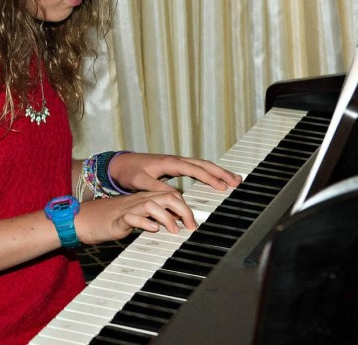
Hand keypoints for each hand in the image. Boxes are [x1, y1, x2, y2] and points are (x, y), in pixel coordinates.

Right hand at [75, 190, 197, 243]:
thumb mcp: (134, 217)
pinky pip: (132, 217)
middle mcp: (137, 201)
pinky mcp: (117, 219)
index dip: (185, 207)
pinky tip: (152, 229)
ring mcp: (127, 209)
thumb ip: (150, 218)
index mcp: (143, 198)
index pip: (169, 194)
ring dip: (167, 217)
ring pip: (152, 204)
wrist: (81, 219)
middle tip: (190, 227)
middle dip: (183, 211)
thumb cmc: (107, 220)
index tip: (192, 222)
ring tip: (173, 231)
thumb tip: (169, 225)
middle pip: (166, 196)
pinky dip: (145, 223)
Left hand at [107, 152, 241, 194]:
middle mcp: (175, 161)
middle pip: (203, 164)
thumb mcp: (141, 181)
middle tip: (237, 181)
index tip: (222, 186)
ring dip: (218, 172)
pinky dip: (208, 174)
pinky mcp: (175, 168)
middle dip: (221, 172)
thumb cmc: (129, 172)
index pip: (194, 169)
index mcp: (169, 163)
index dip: (209, 177)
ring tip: (234, 180)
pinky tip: (216, 180)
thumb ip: (158, 188)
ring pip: (202, 165)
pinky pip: (196, 169)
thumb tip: (176, 197)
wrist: (120, 164)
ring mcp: (176, 163)